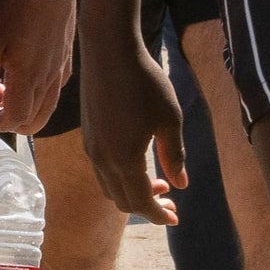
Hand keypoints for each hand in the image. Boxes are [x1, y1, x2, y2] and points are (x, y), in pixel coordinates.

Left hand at [0, 0, 74, 135]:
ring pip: (48, 105)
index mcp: (28, 76)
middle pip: (35, 119)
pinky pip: (57, 88)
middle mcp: (48, 77)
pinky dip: (42, 93)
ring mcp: (60, 68)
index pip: (18, 118)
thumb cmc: (17, 7)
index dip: (1, 123)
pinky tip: (29, 74)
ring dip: (28, 107)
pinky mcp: (66, 57)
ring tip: (8, 86)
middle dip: (13, 120)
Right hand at [79, 27, 184, 226]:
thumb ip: (175, 154)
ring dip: (133, 192)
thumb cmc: (146, 82)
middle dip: (148, 207)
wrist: (109, 51)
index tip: (176, 218)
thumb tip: (181, 184)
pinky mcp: (88, 135)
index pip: (141, 203)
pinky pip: (103, 171)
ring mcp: (91, 148)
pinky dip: (121, 178)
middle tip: (171, 201)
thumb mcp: (170, 118)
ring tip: (160, 182)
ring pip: (110, 187)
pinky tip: (138, 162)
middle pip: (123, 201)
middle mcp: (102, 160)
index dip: (159, 215)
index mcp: (124, 160)